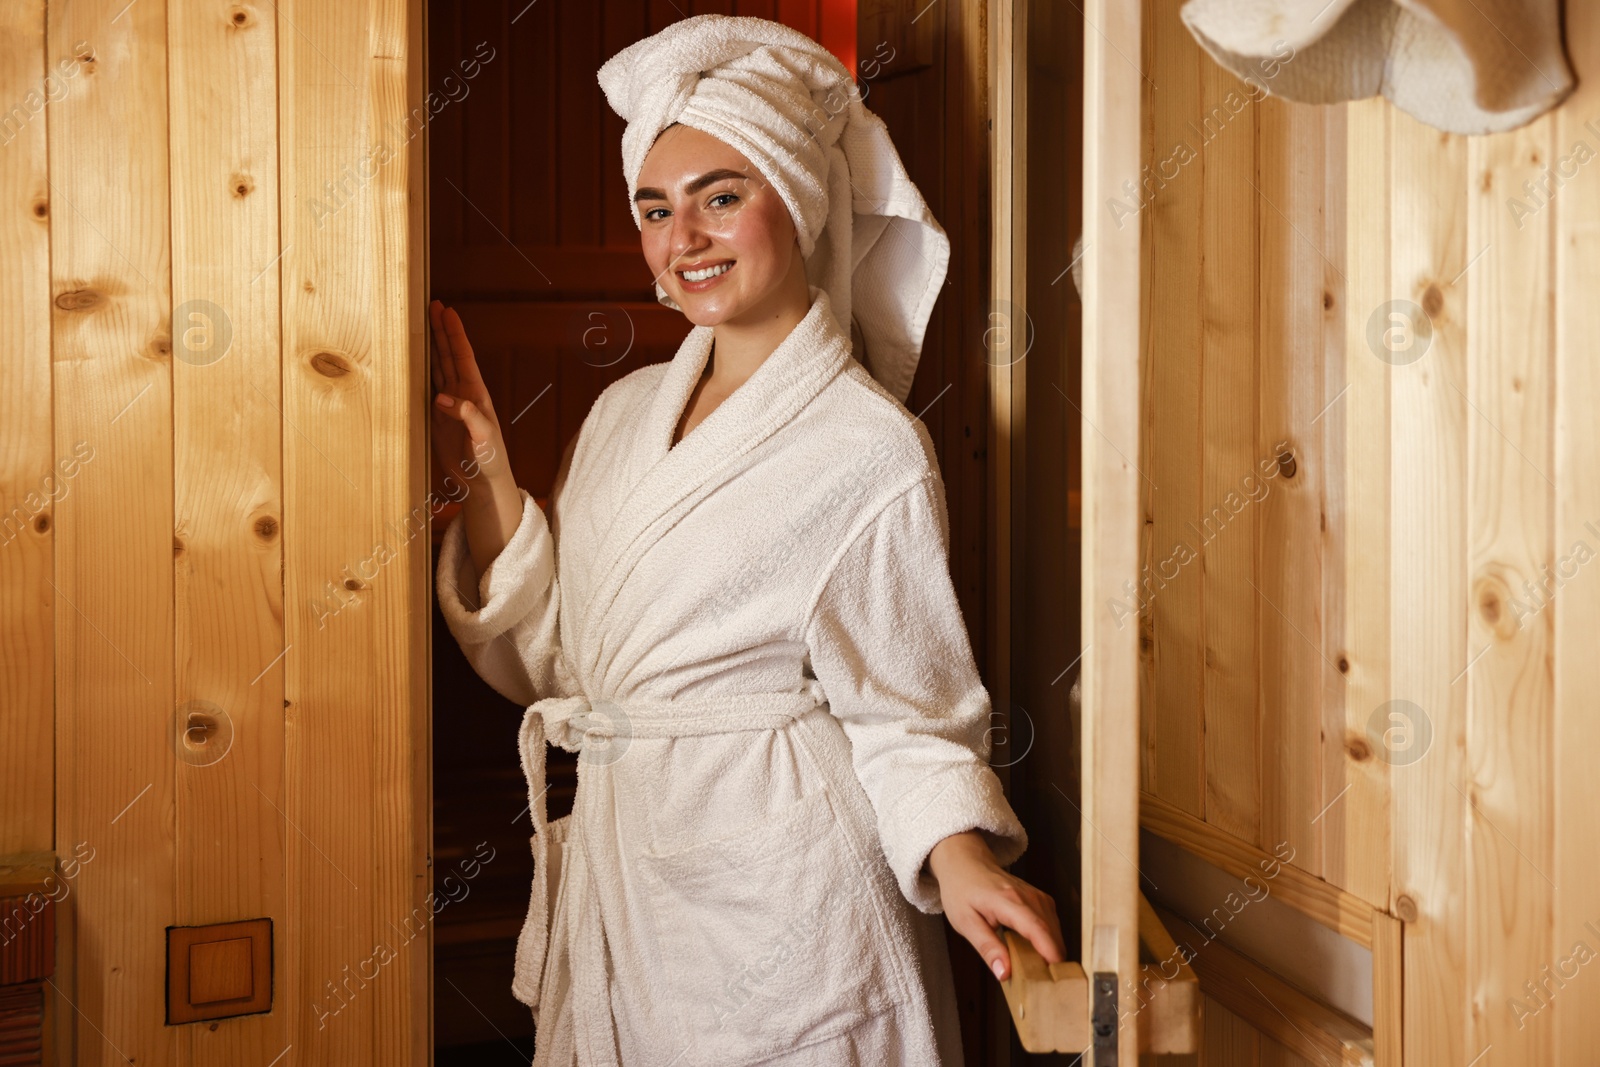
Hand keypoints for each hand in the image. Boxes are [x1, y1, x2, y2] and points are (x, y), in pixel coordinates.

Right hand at [430, 299, 512, 491]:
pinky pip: (425, 388)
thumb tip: (443, 397)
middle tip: (431, 305)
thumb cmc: (490, 461)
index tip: (447, 311)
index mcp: (476, 394)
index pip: (463, 357)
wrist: (482, 482)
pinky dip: (418, 372)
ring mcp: (448, 405)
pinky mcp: (436, 417)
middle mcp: (462, 394)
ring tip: (419, 324)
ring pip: (436, 368)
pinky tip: (410, 359)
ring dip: (429, 346)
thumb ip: (469, 417)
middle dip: (440, 330)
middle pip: (448, 355)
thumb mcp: (484, 439)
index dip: (454, 334)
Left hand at [927, 830, 1065, 981]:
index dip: (1050, 954)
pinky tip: (1038, 954)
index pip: (1038, 929)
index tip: (1055, 978)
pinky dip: (1049, 941)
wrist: (966, 864)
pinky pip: (1053, 925)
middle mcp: (1029, 897)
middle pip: (1052, 933)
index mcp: (1009, 902)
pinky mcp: (1041, 900)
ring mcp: (1038, 896)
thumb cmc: (962, 892)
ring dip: (1052, 952)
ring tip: (1040, 974)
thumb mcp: (965, 923)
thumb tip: (1005, 974)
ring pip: (1056, 930)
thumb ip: (987, 948)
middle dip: (1053, 961)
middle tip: (1043, 987)